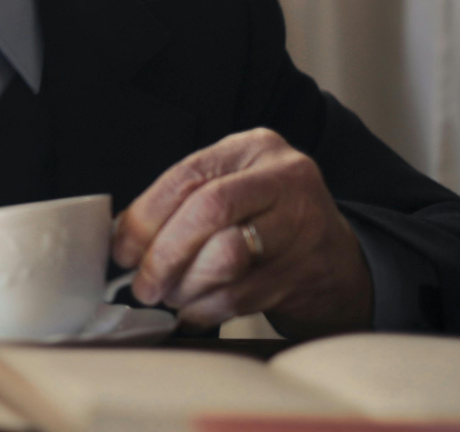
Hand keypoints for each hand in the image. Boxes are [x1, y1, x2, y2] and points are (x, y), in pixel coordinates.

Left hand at [112, 128, 372, 336]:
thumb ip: (181, 202)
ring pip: (226, 256)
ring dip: (186, 285)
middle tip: (143, 284)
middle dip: (164, 254)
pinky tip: (196, 310)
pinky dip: (207, 309)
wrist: (337, 261)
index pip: (188, 175)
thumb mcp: (231, 189)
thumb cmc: (267, 221)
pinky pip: (242, 295)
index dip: (146, 216)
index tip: (122, 249)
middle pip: (208, 210)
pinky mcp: (308, 271)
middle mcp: (285, 178)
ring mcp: (303, 224)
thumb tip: (121, 236)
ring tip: (171, 295)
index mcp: (254, 147)